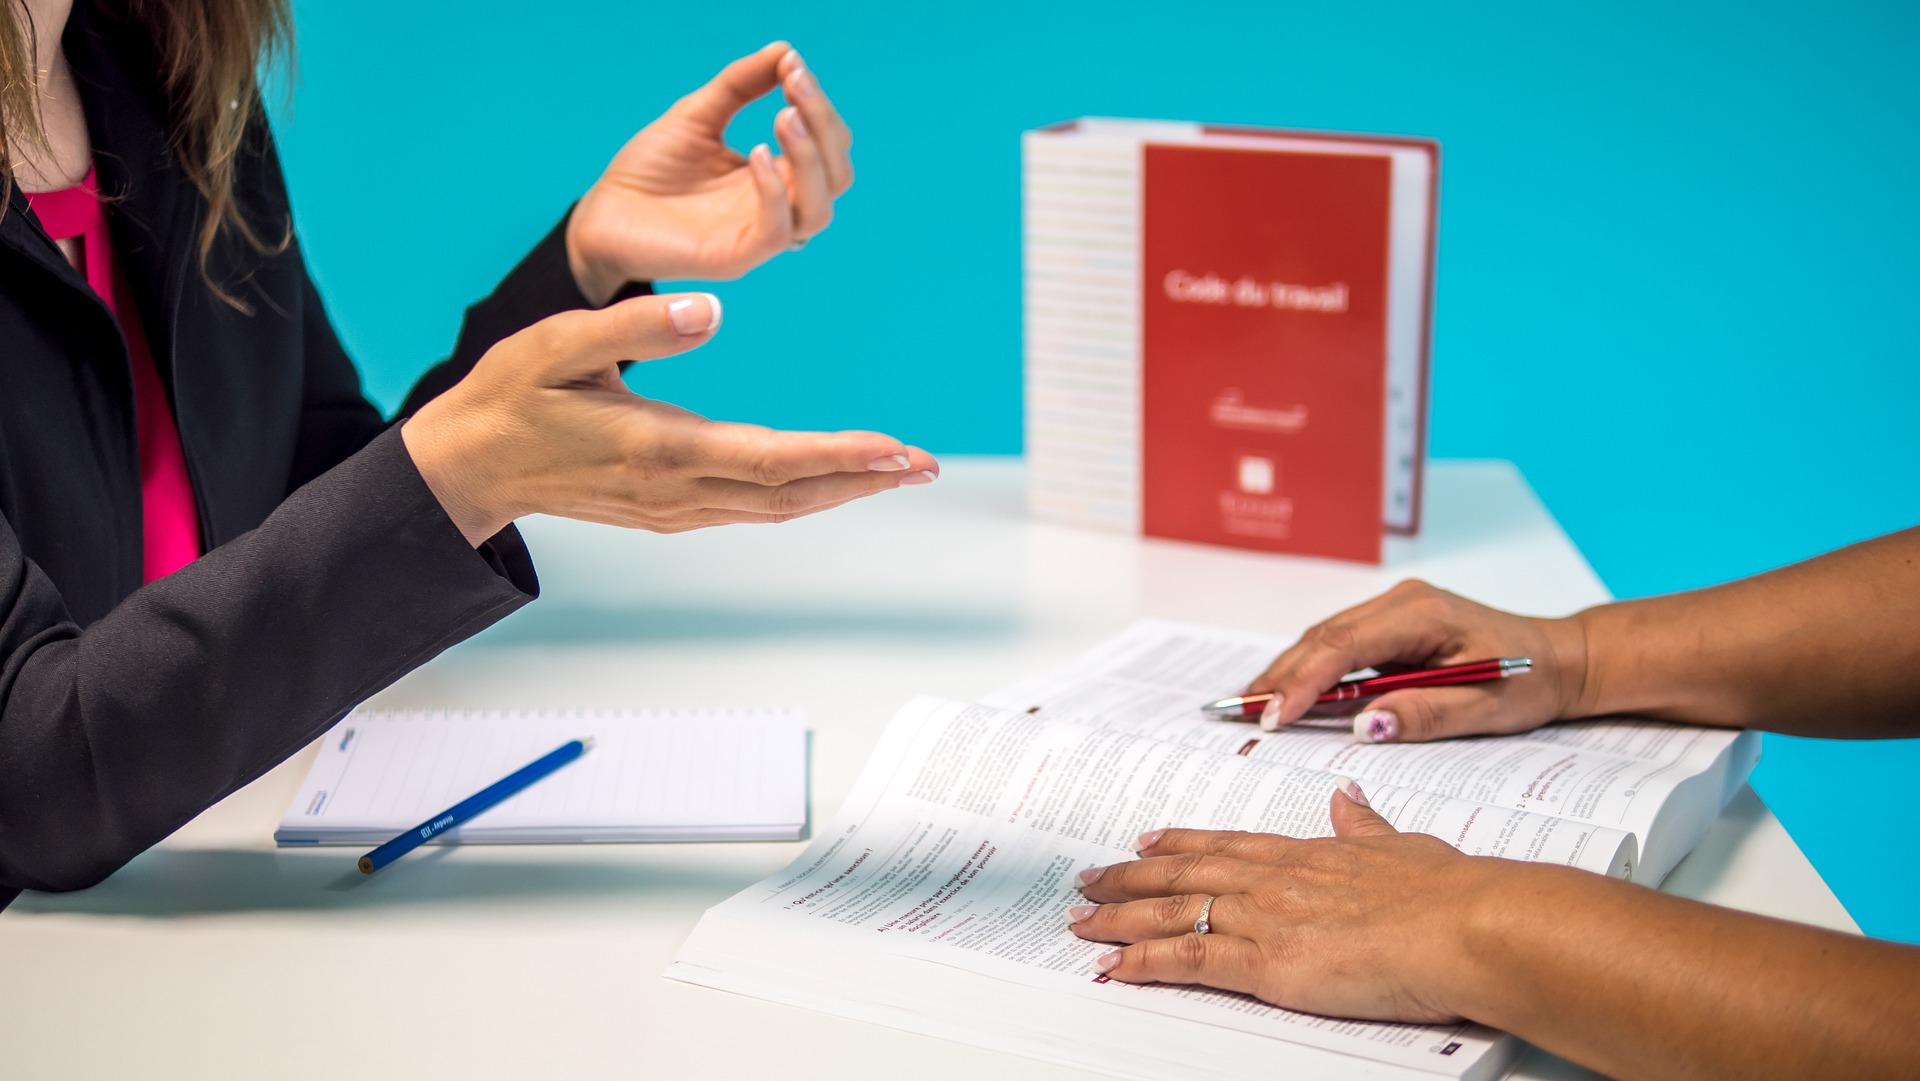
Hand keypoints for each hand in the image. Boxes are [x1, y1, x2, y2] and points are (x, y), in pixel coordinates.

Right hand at [401, 292, 934, 545]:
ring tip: (898, 470)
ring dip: (840, 490)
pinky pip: (751, 508)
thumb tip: (711, 309)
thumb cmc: (510, 398)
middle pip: (791, 493)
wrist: (468, 468)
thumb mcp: (558, 344)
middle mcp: (676, 490)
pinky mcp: (667, 510)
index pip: (771, 458)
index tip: (895, 448)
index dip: (839, 455)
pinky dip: (801, 495)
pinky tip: (831, 480)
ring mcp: (673, 509)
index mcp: (658, 448)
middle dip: (864, 478)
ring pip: (776, 508)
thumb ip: (638, 326)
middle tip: (926, 463)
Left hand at [566, 42, 853, 303]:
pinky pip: (777, 232)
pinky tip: (756, 153)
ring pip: (819, 210)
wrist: (600, 214)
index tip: (792, 66)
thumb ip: (741, 84)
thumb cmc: (649, 170)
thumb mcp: (698, 113)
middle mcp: (776, 209)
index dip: (819, 107)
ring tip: (784, 116)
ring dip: (810, 158)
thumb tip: (785, 51)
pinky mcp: (735, 258)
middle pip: (837, 177)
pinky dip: (775, 191)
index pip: (827, 147)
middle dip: (824, 126)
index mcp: (775, 176)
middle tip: (795, 84)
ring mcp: (758, 236)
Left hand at [1068, 782, 1503, 1022]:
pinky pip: (1189, 960)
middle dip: (1130, 878)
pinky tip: (1113, 967)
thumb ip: (1367, 826)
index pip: (1228, 845)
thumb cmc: (1450, 894)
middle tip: (1089, 879)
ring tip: (1081, 922)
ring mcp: (1267, 918)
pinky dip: (1144, 963)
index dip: (1182, 843)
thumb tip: (1347, 797)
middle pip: (1185, 874)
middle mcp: (1276, 879)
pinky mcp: (1267, 964)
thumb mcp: (1405, 846)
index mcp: (1308, 854)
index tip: (1147, 840)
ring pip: (1173, 912)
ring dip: (1120, 918)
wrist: (1465, 925)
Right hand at [1246, 580, 1590, 741]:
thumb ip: (1426, 714)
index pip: (1346, 646)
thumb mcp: (1487, 708)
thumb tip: (1365, 726)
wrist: (1560, 658)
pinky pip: (1339, 643)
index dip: (1303, 681)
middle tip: (1243, 714)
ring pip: (1325, 638)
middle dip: (1281, 676)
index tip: (1275, 716)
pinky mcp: (1391, 624)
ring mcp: (1394, 609)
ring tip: (1252, 705)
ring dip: (1288, 671)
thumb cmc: (1529, 681)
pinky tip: (1286, 691)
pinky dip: (1309, 668)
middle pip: (1324, 637)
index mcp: (1423, 614)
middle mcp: (1402, 602)